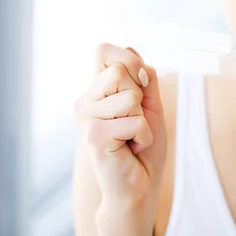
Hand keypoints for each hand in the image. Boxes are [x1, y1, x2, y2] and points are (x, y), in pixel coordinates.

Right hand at [75, 43, 166, 210]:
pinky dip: (143, 136)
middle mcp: (86, 101)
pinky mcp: (94, 136)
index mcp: (97, 90)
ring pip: (129, 96)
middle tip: (134, 120)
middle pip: (119, 70)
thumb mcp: (150, 105)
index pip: (103, 50)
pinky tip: (131, 149)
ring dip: (142, 119)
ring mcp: (87, 118)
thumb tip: (131, 50)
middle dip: (139, 95)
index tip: (141, 83)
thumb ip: (143, 79)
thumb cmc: (142, 147)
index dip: (128, 59)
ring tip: (132, 136)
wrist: (138, 186)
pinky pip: (135, 122)